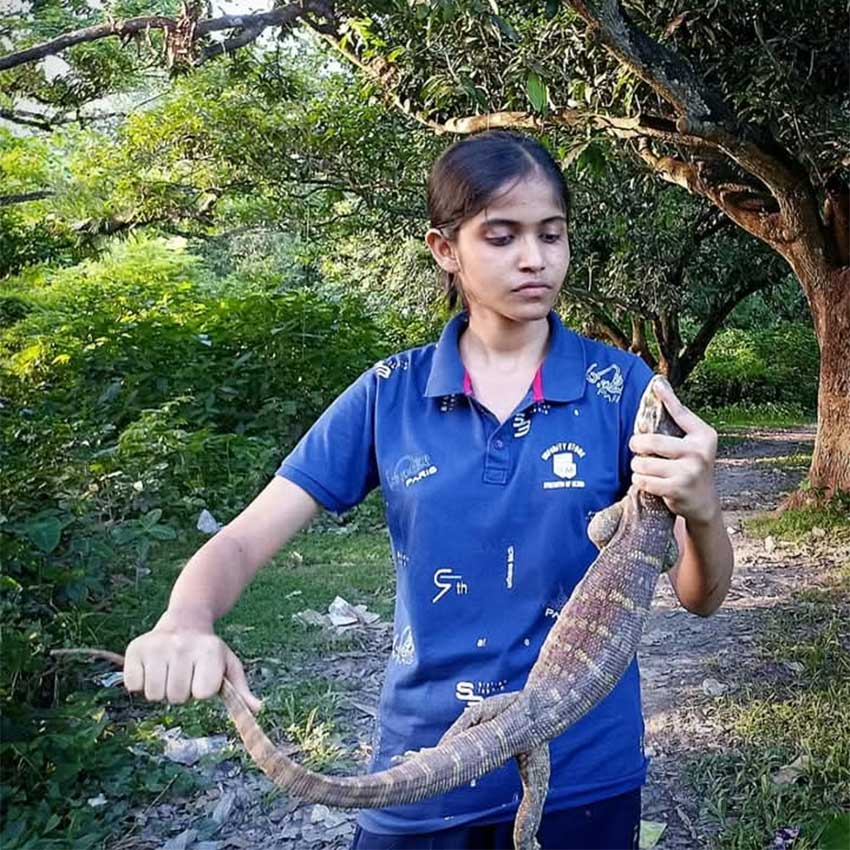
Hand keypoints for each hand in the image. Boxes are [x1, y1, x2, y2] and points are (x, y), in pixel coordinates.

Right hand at [123, 612, 262, 713]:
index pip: (203, 692)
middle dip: (181, 692)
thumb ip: (241, 690)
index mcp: (209, 650)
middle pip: (177, 697)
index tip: (203, 677)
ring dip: (161, 689)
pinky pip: (134, 686)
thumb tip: (257, 709)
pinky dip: (141, 683)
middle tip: (184, 673)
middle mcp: (182, 646)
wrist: (185, 621)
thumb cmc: (208, 652)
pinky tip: (152, 667)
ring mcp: (157, 646)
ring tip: (169, 671)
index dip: (202, 690)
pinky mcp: (135, 649)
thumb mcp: (229, 665)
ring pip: (154, 695)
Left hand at [628, 380, 719, 525]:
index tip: (655, 383)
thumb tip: (658, 386)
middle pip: (652, 441)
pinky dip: (640, 480)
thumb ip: (677, 422)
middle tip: (635, 446)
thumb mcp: (692, 443)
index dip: (667, 397)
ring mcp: (689, 472)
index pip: (680, 413)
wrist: (703, 502)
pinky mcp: (677, 489)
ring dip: (637, 466)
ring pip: (644, 463)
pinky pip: (644, 480)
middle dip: (637, 444)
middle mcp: (699, 452)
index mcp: (704, 436)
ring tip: (642, 467)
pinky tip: (646, 480)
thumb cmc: (691, 466)